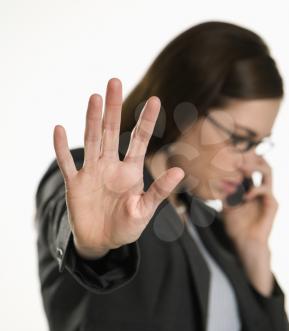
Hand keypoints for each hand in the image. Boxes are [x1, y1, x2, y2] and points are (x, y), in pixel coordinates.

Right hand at [53, 78, 184, 259]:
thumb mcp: (145, 210)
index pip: (140, 140)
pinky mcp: (75, 184)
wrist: (102, 242)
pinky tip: (59, 129)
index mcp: (131, 171)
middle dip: (114, 108)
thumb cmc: (126, 226)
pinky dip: (62, 148)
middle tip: (115, 82)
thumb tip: (180, 171)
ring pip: (92, 140)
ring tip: (95, 97)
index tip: (155, 99)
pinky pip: (67, 163)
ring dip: (92, 119)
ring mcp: (92, 173)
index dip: (146, 120)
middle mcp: (111, 166)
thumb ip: (159, 191)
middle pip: (112, 131)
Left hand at [221, 155, 278, 249]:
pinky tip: (245, 196)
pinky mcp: (273, 204)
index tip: (230, 151)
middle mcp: (260, 187)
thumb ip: (222, 192)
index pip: (249, 164)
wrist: (245, 243)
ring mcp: (267, 195)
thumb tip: (209, 179)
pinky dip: (255, 189)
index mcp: (249, 186)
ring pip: (268, 171)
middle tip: (238, 155)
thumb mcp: (225, 205)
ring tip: (243, 167)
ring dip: (255, 166)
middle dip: (250, 156)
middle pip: (261, 162)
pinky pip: (266, 190)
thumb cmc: (235, 225)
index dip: (242, 156)